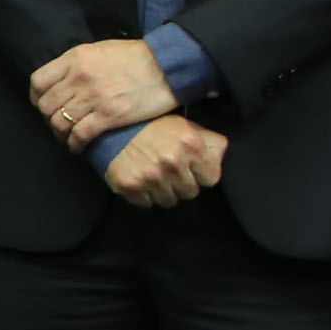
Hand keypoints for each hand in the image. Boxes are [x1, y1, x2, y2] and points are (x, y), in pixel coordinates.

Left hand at [32, 39, 175, 152]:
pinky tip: (78, 147)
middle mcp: (80, 77)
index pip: (38, 81)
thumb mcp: (100, 50)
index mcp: (76, 58)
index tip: (42, 105)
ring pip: (60, 122)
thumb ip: (78, 63)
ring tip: (67, 138)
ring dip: (60, 134)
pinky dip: (75, 144)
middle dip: (48, 119)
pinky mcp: (109, 115)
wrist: (167, 65)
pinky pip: (80, 135)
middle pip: (47, 105)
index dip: (37, 98)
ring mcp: (94, 97)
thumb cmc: (136, 57)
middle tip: (57, 124)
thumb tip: (62, 80)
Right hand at [101, 114, 227, 208]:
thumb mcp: (184, 125)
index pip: (211, 179)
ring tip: (154, 174)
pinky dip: (145, 195)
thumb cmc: (152, 126)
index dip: (201, 173)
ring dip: (163, 191)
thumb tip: (220, 157)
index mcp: (191, 145)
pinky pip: (147, 204)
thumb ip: (208, 140)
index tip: (190, 168)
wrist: (110, 128)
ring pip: (169, 201)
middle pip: (190, 192)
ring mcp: (151, 177)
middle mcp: (172, 162)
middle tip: (169, 169)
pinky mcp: (130, 187)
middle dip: (182, 183)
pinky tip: (141, 179)